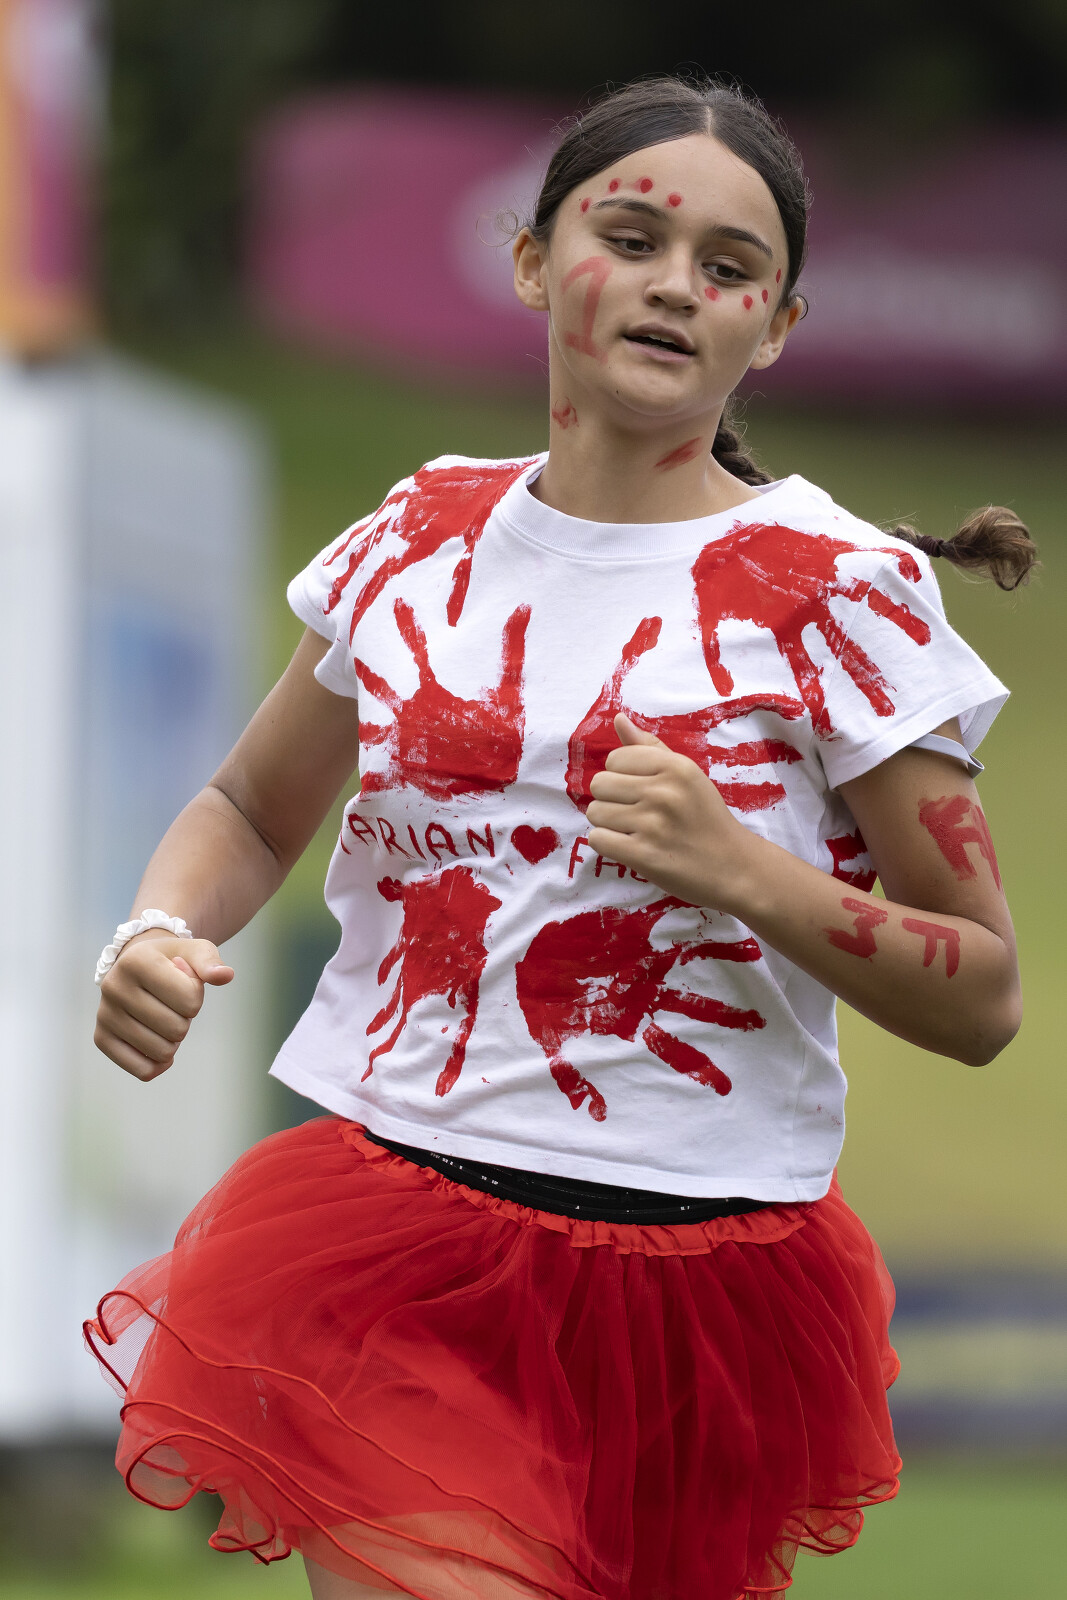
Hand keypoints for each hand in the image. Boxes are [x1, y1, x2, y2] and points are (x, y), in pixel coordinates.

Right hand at [94, 930, 233, 1081]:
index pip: (190, 999)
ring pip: (162, 1052)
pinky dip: (159, 1064)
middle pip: (177, 1029)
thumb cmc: (171, 960)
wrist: (136, 965)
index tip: (184, 984)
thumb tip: (225, 976)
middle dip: (185, 1019)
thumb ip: (210, 962)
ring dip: (173, 1040)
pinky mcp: (101, 1038)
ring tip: (163, 1018)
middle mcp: (114, 986)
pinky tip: (159, 1045)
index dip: (197, 997)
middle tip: (173, 1005)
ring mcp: (105, 1014)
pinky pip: (142, 1070)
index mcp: (137, 960)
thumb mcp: (194, 951)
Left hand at [586, 714, 754, 909]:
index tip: (642, 791)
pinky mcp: (644, 856)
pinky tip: (629, 846)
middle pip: (600, 784)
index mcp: (676, 767)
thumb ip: (650, 748)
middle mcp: (664, 792)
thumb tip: (618, 718)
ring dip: (608, 824)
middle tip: (636, 813)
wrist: (734, 867)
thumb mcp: (687, 776)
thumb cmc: (707, 818)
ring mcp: (653, 825)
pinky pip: (598, 839)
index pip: (615, 758)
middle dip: (611, 800)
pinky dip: (608, 844)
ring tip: (635, 831)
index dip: (622, 776)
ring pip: (595, 812)